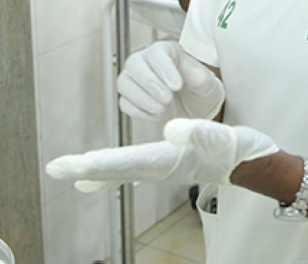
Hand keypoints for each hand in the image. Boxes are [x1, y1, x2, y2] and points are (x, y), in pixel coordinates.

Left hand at [46, 119, 278, 191]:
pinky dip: (109, 173)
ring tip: (70, 174)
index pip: (125, 161)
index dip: (97, 163)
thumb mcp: (221, 136)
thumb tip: (172, 128)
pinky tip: (93, 179)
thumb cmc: (238, 148)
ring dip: (94, 170)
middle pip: (115, 168)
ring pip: (120, 170)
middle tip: (55, 169)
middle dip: (84, 168)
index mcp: (168, 160)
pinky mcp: (165, 165)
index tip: (72, 166)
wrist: (252, 163)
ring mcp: (161, 169)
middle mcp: (159, 168)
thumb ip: (198, 132)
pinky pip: (129, 170)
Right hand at [117, 42, 224, 121]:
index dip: (164, 69)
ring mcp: (135, 80)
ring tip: (162, 110)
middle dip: (149, 83)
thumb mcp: (207, 83)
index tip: (177, 86)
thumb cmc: (199, 89)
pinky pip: (125, 103)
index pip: (156, 53)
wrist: (195, 109)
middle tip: (167, 99)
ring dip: (141, 98)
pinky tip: (156, 116)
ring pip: (125, 83)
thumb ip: (201, 78)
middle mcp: (145, 62)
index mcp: (165, 51)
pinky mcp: (130, 99)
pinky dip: (138, 111)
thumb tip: (196, 74)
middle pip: (134, 64)